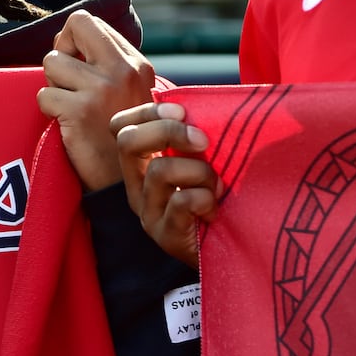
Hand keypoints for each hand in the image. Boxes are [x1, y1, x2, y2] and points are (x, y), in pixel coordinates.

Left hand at [39, 10, 155, 190]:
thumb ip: (105, 62)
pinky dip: (49, 111)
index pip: (88, 22)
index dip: (73, 41)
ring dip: (53, 86)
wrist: (126, 183)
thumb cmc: (119, 135)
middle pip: (74, 24)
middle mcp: (122, 70)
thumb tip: (66, 37)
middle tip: (67, 79)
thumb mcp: (127, 93)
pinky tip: (68, 125)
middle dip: (61, 50)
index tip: (78, 65)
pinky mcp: (80, 111)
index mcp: (136, 63)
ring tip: (71, 106)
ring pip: (52, 62)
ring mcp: (101, 89)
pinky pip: (43, 95)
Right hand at [111, 101, 221, 267]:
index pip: (122, 126)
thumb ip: (192, 137)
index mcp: (142, 164)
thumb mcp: (202, 160)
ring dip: (200, 172)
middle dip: (168, 132)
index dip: (148, 112)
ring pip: (160, 172)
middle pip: (128, 142)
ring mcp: (148, 212)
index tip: (183, 113)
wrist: (234, 252)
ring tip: (218, 187)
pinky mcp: (165, 235)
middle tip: (203, 141)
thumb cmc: (220, 199)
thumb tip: (197, 103)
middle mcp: (137, 186)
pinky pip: (181, 202)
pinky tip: (215, 210)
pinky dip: (205, 199)